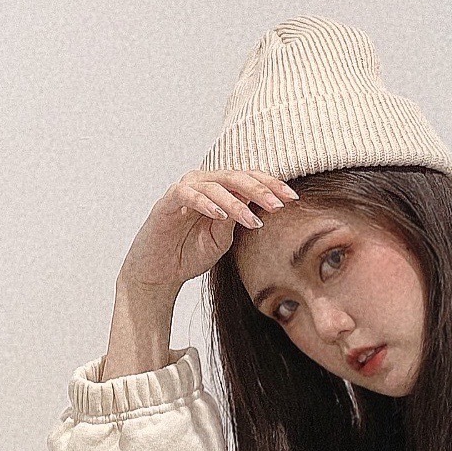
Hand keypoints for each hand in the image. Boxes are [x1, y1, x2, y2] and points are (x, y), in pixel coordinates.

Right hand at [119, 167, 300, 295]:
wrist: (159, 273)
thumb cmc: (190, 255)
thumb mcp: (222, 240)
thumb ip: (237, 220)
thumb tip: (256, 203)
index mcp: (220, 190)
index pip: (249, 180)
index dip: (271, 186)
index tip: (292, 199)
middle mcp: (203, 183)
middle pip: (236, 177)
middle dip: (260, 190)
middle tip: (277, 205)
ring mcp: (185, 190)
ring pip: (215, 185)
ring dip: (236, 202)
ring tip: (250, 220)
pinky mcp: (168, 201)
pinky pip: (189, 194)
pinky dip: (206, 203)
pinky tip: (220, 215)